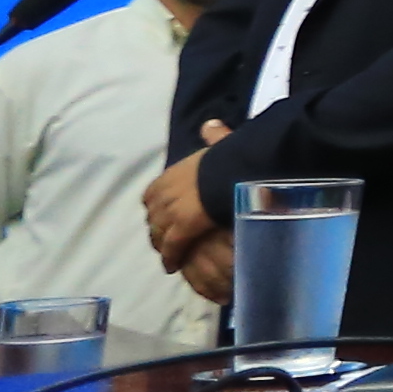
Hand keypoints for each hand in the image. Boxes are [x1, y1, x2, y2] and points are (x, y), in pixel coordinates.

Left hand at [141, 127, 225, 290]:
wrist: (240, 171)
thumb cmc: (235, 157)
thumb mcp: (222, 143)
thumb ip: (214, 137)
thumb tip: (210, 124)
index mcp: (173, 173)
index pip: (152, 194)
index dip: (156, 206)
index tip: (163, 214)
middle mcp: (166, 192)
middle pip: (153, 215)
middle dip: (157, 228)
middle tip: (164, 240)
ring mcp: (172, 211)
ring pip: (159, 232)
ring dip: (162, 243)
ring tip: (168, 255)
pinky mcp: (183, 227)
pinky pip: (172, 246)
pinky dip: (170, 256)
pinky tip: (171, 266)